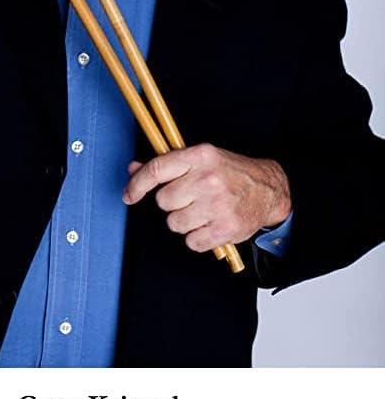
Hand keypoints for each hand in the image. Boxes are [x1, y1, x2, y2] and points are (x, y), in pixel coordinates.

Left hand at [123, 143, 290, 251]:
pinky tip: (210, 225)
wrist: (268, 189)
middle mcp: (208, 179)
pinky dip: (197, 238)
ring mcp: (217, 205)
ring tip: (202, 211)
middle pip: (164, 201)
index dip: (137, 184)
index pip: (156, 170)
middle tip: (189, 198)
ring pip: (174, 223)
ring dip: (184, 222)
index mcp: (200, 156)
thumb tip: (133, 169)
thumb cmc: (229, 173)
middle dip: (172, 203)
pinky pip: (191, 242)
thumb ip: (166, 165)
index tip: (129, 195)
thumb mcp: (200, 159)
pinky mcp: (225, 229)